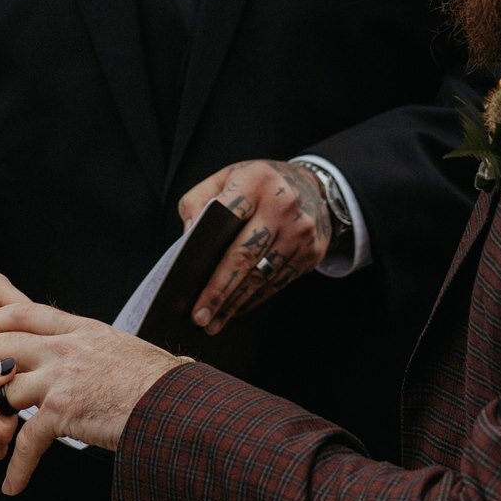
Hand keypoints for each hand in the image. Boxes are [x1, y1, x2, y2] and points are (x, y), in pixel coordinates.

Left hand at [0, 302, 191, 493]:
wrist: (177, 403)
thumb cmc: (160, 381)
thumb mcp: (123, 348)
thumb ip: (96, 347)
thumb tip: (94, 352)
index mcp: (78, 329)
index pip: (24, 311)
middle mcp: (64, 347)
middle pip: (0, 345)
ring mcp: (60, 377)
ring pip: (3, 391)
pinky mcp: (62, 411)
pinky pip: (26, 440)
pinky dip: (17, 468)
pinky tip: (11, 487)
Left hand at [178, 160, 333, 333]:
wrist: (311, 186)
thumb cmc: (255, 186)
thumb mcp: (224, 178)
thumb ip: (198, 202)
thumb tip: (188, 239)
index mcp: (256, 181)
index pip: (226, 219)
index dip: (206, 254)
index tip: (188, 284)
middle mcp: (283, 204)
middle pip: (245, 255)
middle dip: (219, 291)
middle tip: (199, 318)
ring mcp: (301, 230)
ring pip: (262, 275)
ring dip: (236, 302)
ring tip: (213, 322)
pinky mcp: (312, 251)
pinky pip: (278, 282)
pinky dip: (255, 298)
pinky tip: (237, 308)